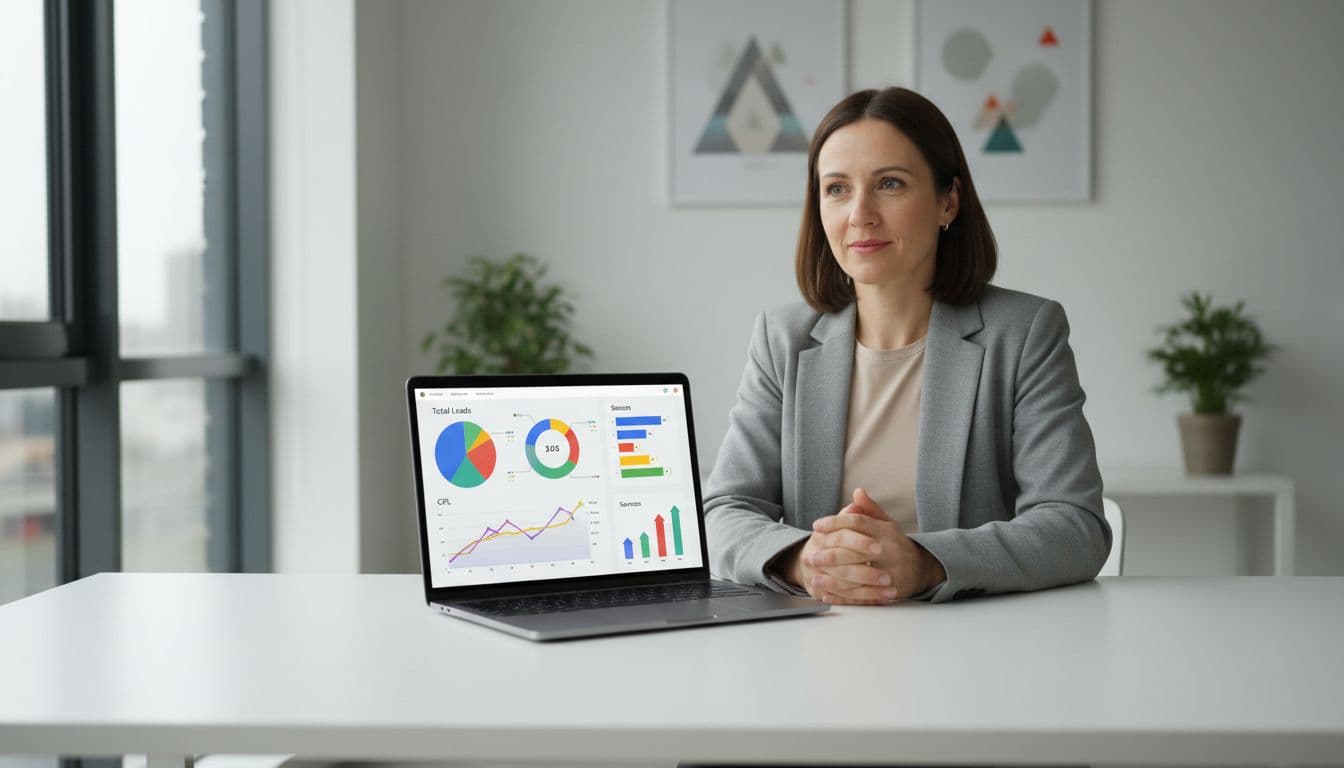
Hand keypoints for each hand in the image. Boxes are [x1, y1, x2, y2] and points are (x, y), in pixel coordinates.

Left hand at [806, 488, 946, 604]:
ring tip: (814, 579)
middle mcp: (888, 550)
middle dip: (830, 555)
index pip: (857, 522)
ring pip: (857, 576)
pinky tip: (827, 595)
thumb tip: (857, 492)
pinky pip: (862, 596)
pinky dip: (842, 597)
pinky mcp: (889, 591)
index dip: (835, 522)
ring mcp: (890, 572)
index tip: (816, 526)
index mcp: (886, 531)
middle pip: (854, 551)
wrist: (922, 569)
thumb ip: (870, 509)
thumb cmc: (896, 544)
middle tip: (811, 556)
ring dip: (832, 579)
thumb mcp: (887, 523)